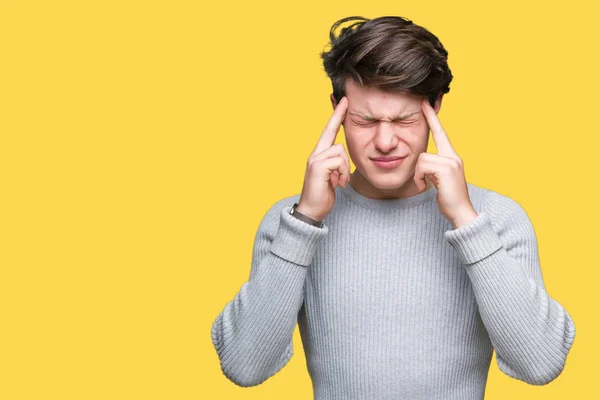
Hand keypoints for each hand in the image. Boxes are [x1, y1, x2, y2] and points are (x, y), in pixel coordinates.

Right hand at [296, 96, 350, 221]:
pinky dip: (342, 173)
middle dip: (339, 123)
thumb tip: (342, 160)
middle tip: (345, 105)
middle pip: (333, 134)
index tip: (344, 101)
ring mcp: (315, 159)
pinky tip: (338, 184)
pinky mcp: (317, 167)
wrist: (312, 211)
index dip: (336, 115)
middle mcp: (315, 154)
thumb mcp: (333, 177)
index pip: (328, 130)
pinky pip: (338, 162)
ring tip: (341, 181)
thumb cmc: (323, 195)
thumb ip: (336, 165)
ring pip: (340, 150)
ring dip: (345, 168)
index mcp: (319, 155)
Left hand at [415, 98, 477, 228]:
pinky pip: (422, 167)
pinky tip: (425, 187)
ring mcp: (451, 162)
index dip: (432, 118)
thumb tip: (422, 164)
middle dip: (418, 171)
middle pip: (424, 151)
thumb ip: (434, 167)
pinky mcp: (445, 169)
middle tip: (422, 178)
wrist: (461, 212)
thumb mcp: (440, 179)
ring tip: (426, 186)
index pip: (440, 133)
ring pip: (421, 160)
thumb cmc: (448, 198)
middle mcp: (453, 156)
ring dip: (418, 176)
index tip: (424, 103)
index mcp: (452, 157)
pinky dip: (419, 178)